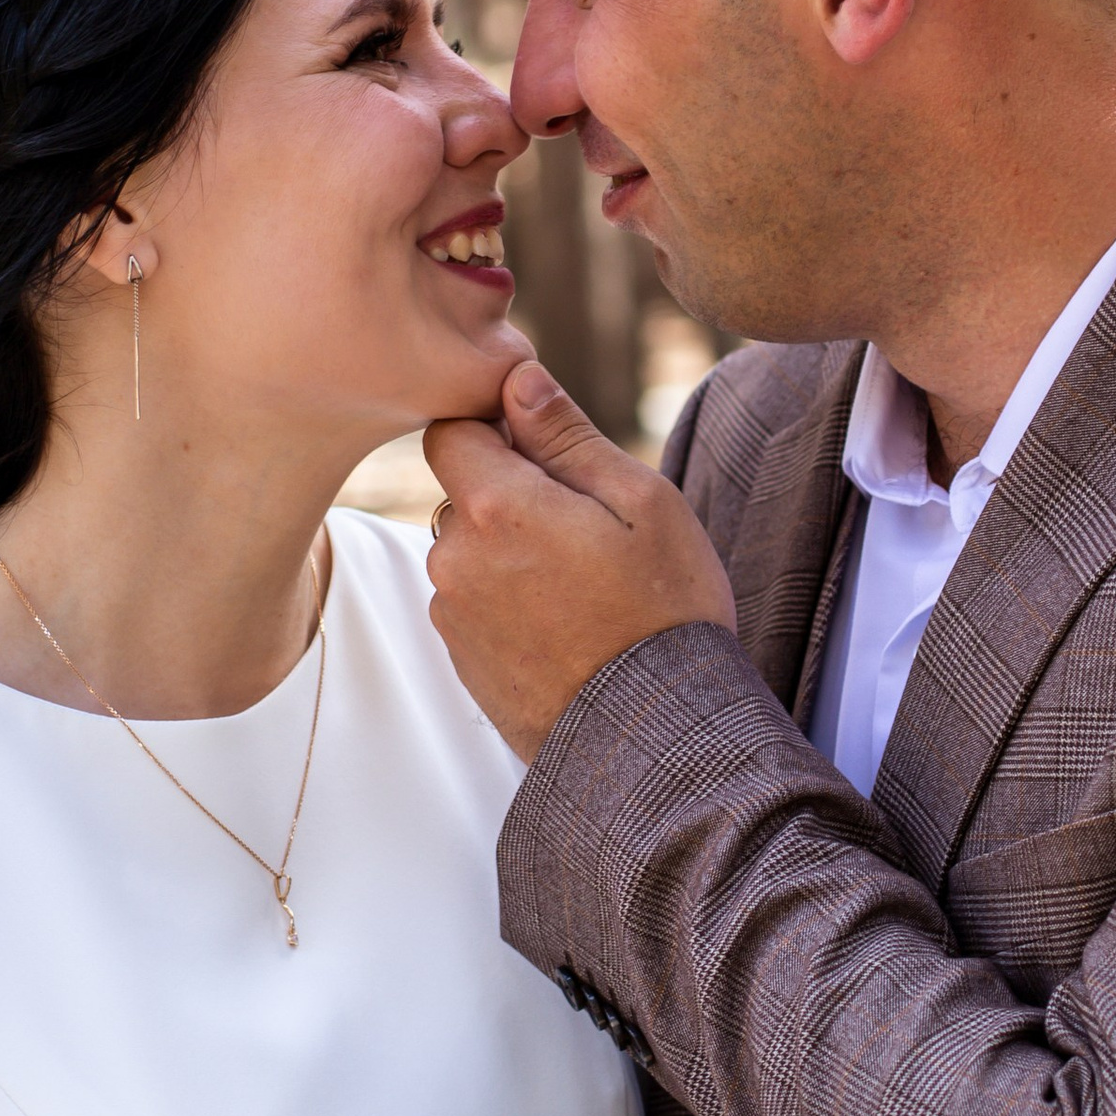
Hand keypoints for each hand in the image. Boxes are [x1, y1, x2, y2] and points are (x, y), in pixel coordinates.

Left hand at [424, 364, 736, 764]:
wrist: (653, 736)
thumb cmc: (663, 610)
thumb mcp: (641, 503)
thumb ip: (567, 436)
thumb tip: (517, 379)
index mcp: (496, 506)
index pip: (452, 430)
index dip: (498, 431)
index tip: (549, 456)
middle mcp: (455, 558)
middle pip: (462, 493)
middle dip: (510, 496)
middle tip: (586, 532)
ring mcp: (453, 614)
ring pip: (469, 550)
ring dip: (510, 552)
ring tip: (582, 588)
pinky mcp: (461, 659)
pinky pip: (474, 602)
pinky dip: (509, 602)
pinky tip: (566, 626)